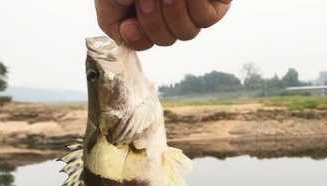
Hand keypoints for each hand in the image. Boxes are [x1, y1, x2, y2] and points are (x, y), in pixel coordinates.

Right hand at [95, 0, 230, 50]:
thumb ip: (113, 3)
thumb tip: (124, 30)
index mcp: (140, 9)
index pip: (139, 41)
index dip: (136, 39)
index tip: (129, 27)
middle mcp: (166, 12)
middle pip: (163, 39)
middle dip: (153, 19)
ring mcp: (190, 10)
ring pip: (185, 33)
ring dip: (173, 11)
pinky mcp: (213, 4)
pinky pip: (204, 18)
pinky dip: (195, 3)